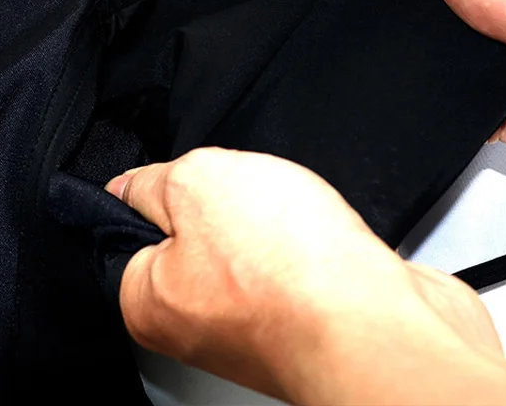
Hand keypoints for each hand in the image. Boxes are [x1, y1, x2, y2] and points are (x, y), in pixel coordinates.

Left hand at [106, 148, 505, 404]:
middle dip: (218, 204)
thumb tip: (129, 186)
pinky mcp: (301, 323)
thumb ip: (152, 183)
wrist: (378, 322)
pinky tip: (314, 239)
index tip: (181, 178)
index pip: (128, 232)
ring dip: (267, 220)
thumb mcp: (195, 184)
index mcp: (147, 300)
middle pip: (191, 237)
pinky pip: (290, 266)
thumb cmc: (284, 265)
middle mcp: (194, 326)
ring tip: (285, 217)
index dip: (157, 190)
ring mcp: (251, 328)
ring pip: (246, 248)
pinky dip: (303, 244)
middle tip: (242, 197)